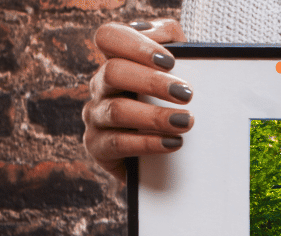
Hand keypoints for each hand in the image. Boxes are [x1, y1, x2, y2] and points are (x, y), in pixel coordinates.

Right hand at [83, 18, 190, 180]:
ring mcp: (94, 115)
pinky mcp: (96, 146)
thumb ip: (175, 47)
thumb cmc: (170, 104)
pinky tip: (173, 142)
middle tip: (186, 94)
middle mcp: (100, 85)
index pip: (109, 36)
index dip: (136, 45)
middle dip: (153, 82)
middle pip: (113, 72)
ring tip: (185, 122)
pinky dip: (148, 143)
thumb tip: (172, 46)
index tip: (169, 62)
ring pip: (117, 110)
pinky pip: (117, 143)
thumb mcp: (176, 71)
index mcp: (116, 60)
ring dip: (155, 116)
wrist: (160, 155)